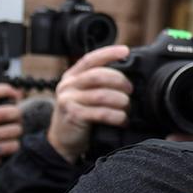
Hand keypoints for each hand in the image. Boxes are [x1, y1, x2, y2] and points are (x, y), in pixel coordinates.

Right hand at [0, 84, 24, 192]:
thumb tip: (14, 95)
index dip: (7, 90)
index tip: (16, 95)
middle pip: (6, 111)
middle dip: (17, 115)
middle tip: (17, 120)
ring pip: (13, 129)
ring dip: (17, 132)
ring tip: (12, 135)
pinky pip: (10, 146)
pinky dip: (14, 146)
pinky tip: (8, 147)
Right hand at [49, 44, 133, 163]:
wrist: (61, 141)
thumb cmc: (78, 116)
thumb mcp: (82, 95)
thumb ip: (97, 84)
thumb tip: (125, 76)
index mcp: (71, 76)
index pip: (90, 59)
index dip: (108, 53)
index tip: (125, 51)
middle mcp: (68, 85)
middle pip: (98, 75)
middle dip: (119, 81)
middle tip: (130, 90)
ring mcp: (69, 100)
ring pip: (102, 95)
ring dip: (120, 101)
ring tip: (127, 107)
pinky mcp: (73, 116)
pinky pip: (101, 113)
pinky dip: (116, 116)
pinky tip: (122, 120)